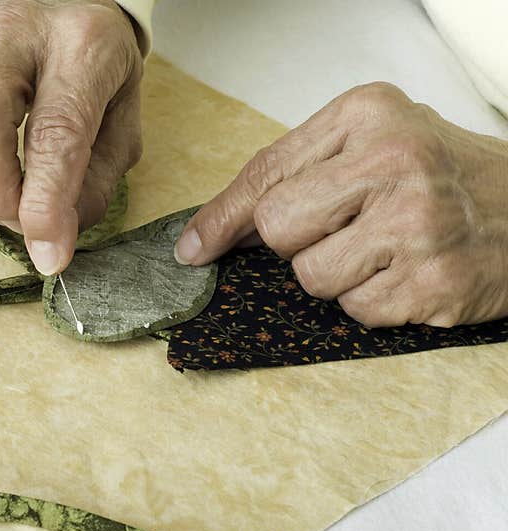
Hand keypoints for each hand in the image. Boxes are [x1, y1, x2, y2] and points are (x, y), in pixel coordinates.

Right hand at [0, 0, 142, 274]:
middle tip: (19, 221)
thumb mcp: (121, 126)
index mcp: (80, 46)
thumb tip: (49, 238)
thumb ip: (93, 184)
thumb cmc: (97, 74)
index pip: (54, 132)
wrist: (64, 13)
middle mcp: (14, 33)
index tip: (49, 254)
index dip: (46, 205)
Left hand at [175, 82, 507, 326]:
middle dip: (294, 243)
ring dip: (336, 275)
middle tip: (342, 230)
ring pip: (311, 278)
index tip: (194, 249)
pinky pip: (354, 311)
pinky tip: (405, 273)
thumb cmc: (440, 175)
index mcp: (369, 115)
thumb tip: (212, 233)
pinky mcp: (433, 283)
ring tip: (383, 250)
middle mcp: (395, 162)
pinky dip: (371, 301)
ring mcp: (417, 225)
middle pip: (279, 228)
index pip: (267, 173)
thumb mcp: (371, 143)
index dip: (221, 218)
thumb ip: (296, 173)